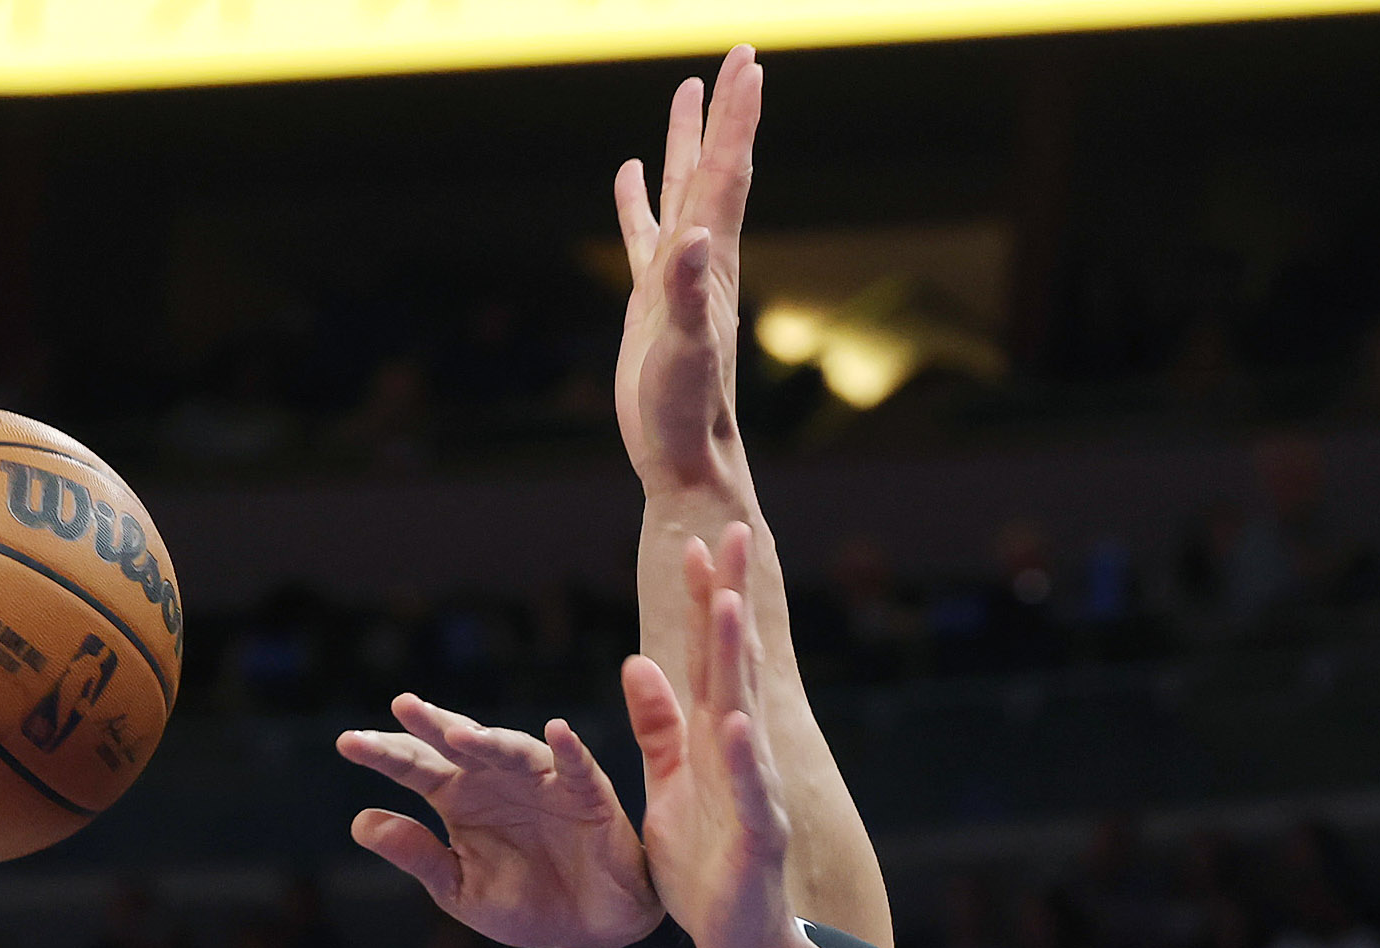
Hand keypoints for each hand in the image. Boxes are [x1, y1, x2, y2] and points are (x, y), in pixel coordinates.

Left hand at [339, 697, 659, 947]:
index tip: (346, 742)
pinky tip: (557, 732)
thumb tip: (359, 823)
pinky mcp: (585, 792)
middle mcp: (494, 779)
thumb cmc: (524, 903)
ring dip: (488, 739)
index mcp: (457, 799)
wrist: (588, 928)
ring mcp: (540, 781)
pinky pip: (576, 765)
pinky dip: (568, 749)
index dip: (383, 754)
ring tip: (460, 735)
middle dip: (431, 724)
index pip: (414, 768)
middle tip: (402, 705)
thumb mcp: (459, 889)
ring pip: (511, 750)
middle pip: (457, 745)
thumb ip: (416, 855)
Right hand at [613, 47, 759, 498]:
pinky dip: (637, 200)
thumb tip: (693, 237)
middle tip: (738, 55)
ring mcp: (676, 277)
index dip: (736, 118)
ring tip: (686, 91)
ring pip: (681, 191)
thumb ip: (685, 295)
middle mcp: (701, 259)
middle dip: (725, 112)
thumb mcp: (683, 352)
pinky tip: (630, 174)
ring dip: (683, 142)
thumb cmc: (687, 413)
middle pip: (714, 168)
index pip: (726, 173)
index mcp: (711, 261)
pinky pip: (644, 233)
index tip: (749, 62)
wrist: (687, 459)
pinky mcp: (652, 300)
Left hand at [623, 526, 803, 947]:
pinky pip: (749, 793)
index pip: (707, 658)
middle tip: (733, 533)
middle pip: (734, 665)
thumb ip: (659, 728)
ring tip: (729, 606)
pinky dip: (743, 759)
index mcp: (713, 741)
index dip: (702, 602)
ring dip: (737, 661)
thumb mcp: (669, 788)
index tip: (695, 542)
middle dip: (731, 601)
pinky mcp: (758, 838)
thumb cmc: (706, 868)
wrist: (740, 944)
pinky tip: (735, 722)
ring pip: (745, 715)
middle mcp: (740, 754)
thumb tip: (639, 661)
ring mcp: (755, 792)